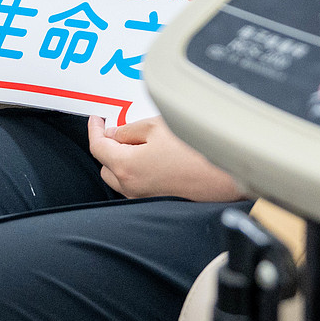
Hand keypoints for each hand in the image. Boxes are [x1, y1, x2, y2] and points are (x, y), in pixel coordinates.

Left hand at [86, 115, 245, 201]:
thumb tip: (114, 134)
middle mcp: (131, 187)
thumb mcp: (156, 126)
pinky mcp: (157, 201)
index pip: (98, 147)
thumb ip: (129, 130)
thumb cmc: (195, 150)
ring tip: (137, 140)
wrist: (225, 176)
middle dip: (107, 146)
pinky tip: (150, 156)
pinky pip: (136, 184)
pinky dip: (135, 170)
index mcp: (126, 166)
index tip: (96, 119)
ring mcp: (144, 197)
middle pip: (105, 165)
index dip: (94, 129)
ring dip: (121, 159)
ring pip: (120, 177)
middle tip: (117, 127)